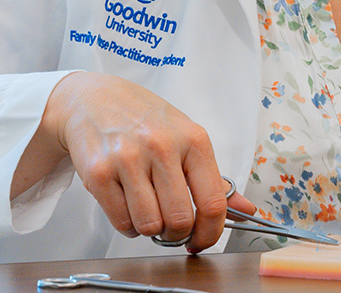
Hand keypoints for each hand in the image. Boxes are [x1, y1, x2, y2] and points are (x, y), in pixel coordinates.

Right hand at [17, 72, 255, 252]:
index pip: (213, 203)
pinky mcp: (98, 173)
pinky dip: (127, 225)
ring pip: (149, 225)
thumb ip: (215, 179)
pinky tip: (128, 206)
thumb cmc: (145, 120)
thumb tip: (247, 210)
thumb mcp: (187, 138)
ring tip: (147, 210)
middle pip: (180, 219)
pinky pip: (121, 222)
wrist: (93, 99)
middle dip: (177, 233)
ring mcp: (128, 159)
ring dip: (150, 229)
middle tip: (171, 226)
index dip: (211, 233)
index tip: (202, 240)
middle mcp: (162, 147)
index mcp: (194, 140)